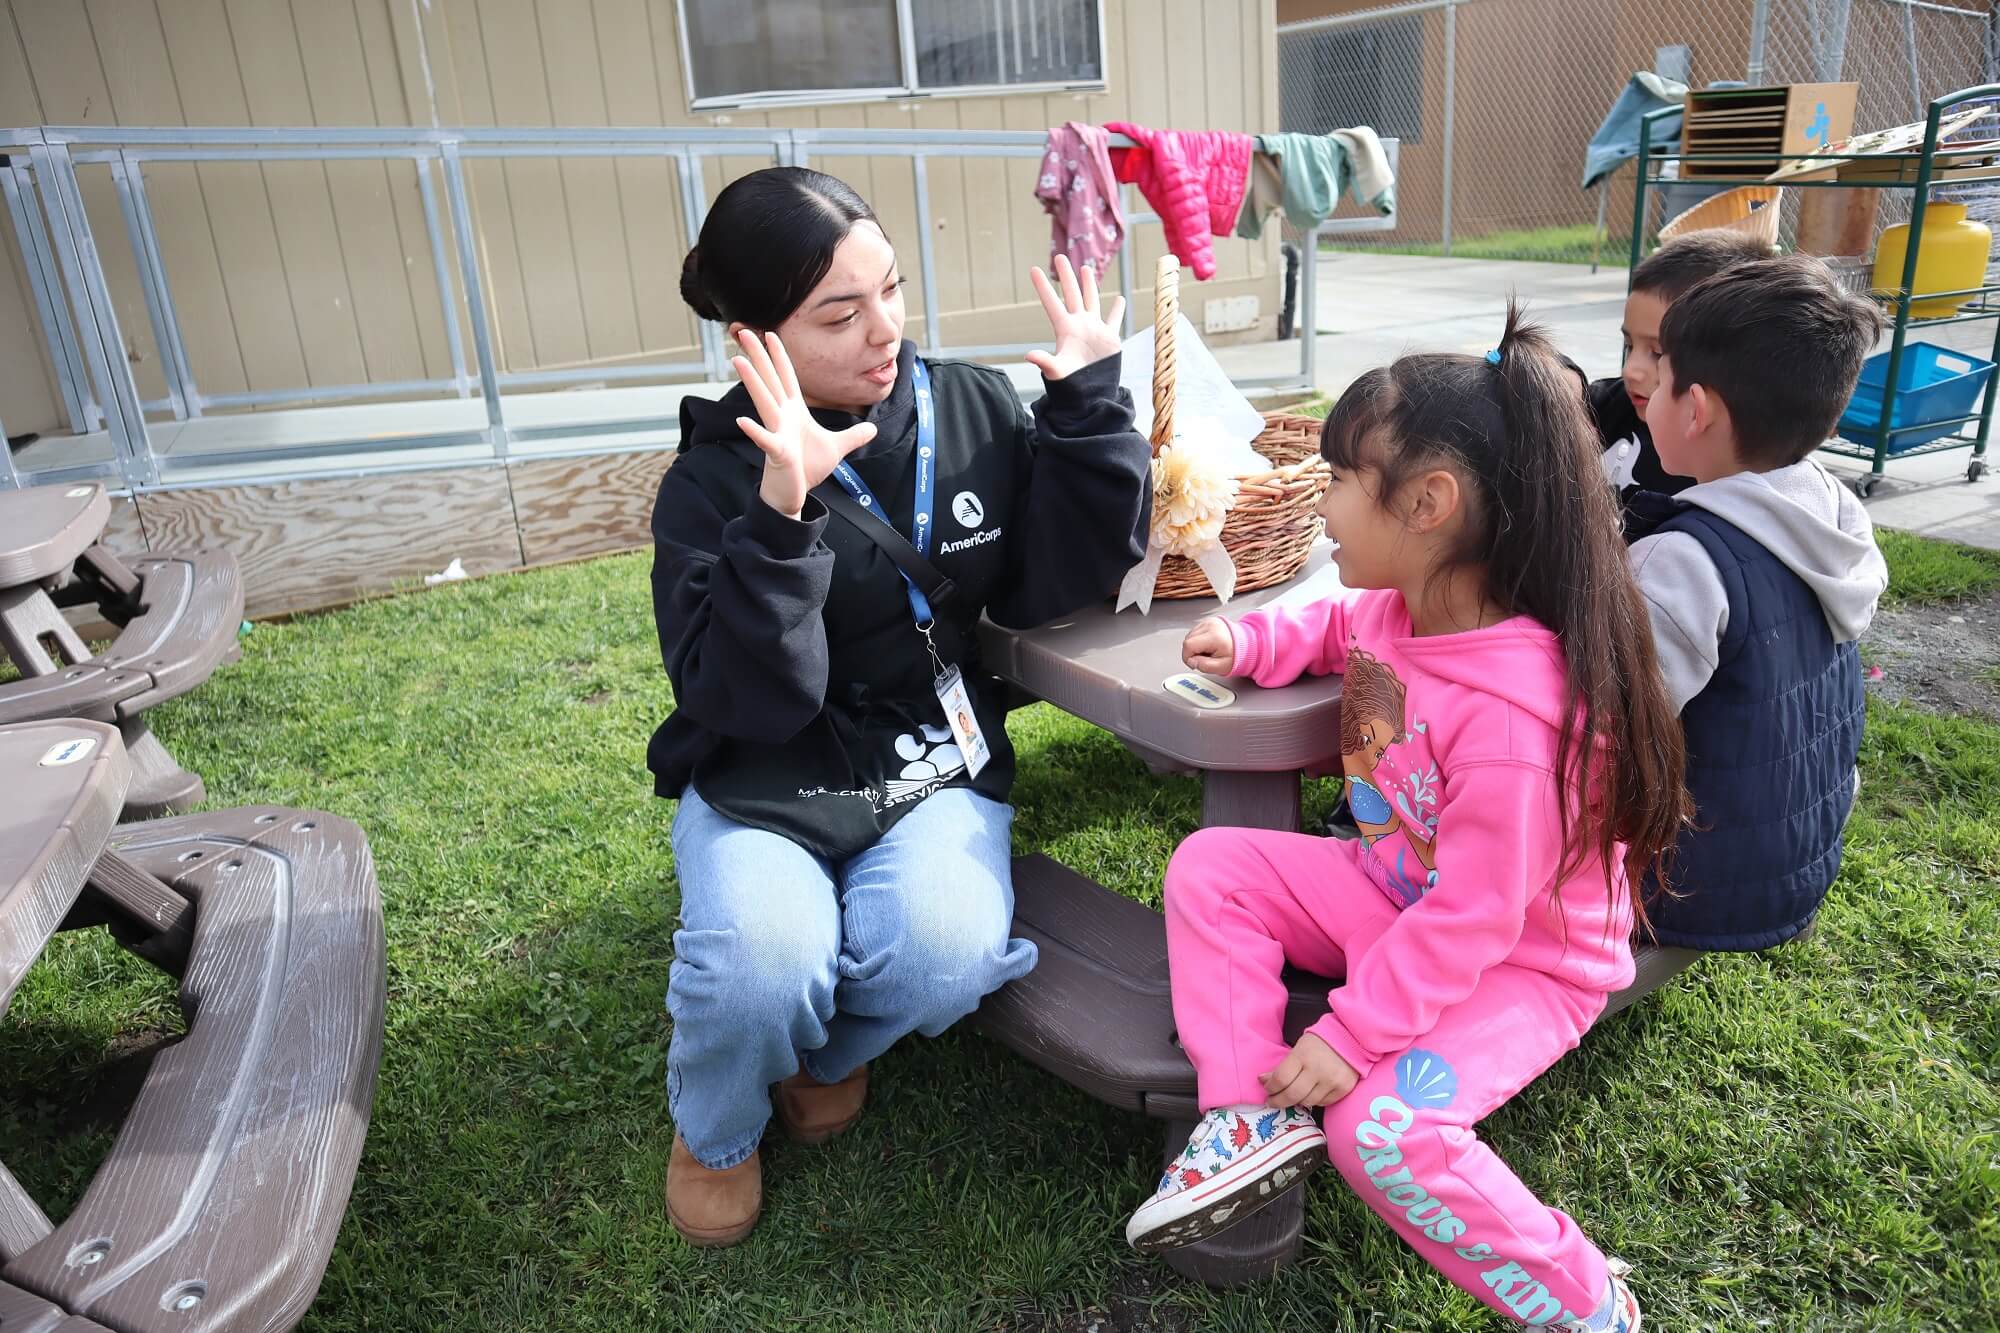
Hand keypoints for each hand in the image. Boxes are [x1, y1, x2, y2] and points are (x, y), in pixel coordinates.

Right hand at [731, 328, 877, 518]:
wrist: (793, 495)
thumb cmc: (807, 469)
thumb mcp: (836, 448)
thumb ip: (854, 436)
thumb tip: (873, 428)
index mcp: (794, 412)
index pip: (786, 378)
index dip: (780, 356)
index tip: (771, 333)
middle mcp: (782, 417)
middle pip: (770, 381)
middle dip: (759, 357)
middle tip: (745, 333)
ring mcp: (777, 433)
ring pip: (764, 403)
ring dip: (753, 382)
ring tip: (739, 361)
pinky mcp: (777, 453)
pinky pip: (766, 440)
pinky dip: (755, 431)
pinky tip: (743, 420)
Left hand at [1025, 254, 1126, 381]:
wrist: (1092, 394)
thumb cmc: (1071, 385)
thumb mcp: (1057, 371)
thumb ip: (1044, 361)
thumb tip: (1028, 356)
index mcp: (1065, 329)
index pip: (1052, 302)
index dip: (1043, 286)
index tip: (1033, 269)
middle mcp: (1079, 325)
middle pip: (1071, 294)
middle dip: (1066, 276)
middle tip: (1059, 256)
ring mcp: (1094, 329)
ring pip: (1091, 300)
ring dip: (1088, 284)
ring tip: (1085, 268)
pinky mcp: (1109, 337)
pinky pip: (1114, 319)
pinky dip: (1117, 309)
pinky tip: (1119, 298)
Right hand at [1182, 617, 1235, 674]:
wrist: (1245, 644)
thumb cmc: (1236, 655)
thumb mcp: (1221, 667)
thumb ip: (1204, 666)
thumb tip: (1192, 662)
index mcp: (1214, 636)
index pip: (1188, 645)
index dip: (1188, 657)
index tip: (1195, 662)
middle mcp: (1210, 626)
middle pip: (1187, 640)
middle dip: (1193, 652)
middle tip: (1205, 656)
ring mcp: (1208, 621)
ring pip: (1189, 636)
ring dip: (1195, 646)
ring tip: (1208, 650)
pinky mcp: (1207, 621)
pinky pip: (1194, 632)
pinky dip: (1198, 640)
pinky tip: (1208, 644)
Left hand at [1260, 1033, 1357, 1108]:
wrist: (1350, 1038)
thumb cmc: (1320, 1042)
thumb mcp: (1298, 1048)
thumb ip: (1283, 1066)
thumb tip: (1264, 1081)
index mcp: (1302, 1056)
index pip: (1280, 1079)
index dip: (1270, 1087)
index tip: (1267, 1089)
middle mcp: (1317, 1070)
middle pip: (1292, 1095)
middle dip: (1278, 1101)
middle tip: (1272, 1101)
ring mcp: (1332, 1081)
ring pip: (1307, 1102)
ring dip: (1296, 1101)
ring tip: (1292, 1095)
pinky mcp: (1343, 1089)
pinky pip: (1323, 1103)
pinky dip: (1314, 1100)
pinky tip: (1310, 1093)